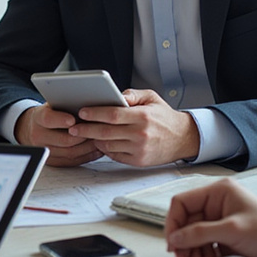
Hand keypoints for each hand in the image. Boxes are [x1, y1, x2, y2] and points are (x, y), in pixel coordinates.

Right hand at [14, 104, 102, 165]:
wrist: (35, 128)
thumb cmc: (51, 113)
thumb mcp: (54, 104)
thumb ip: (66, 103)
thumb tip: (87, 101)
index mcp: (38, 118)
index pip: (48, 119)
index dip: (61, 120)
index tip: (73, 119)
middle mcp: (38, 136)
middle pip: (64, 140)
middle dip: (84, 135)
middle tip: (98, 130)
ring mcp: (45, 150)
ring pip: (70, 153)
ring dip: (88, 147)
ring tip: (101, 139)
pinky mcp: (53, 162)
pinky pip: (72, 161)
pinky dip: (87, 156)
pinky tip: (97, 149)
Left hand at [70, 89, 198, 166]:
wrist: (183, 138)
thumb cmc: (164, 117)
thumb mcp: (152, 98)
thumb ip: (132, 94)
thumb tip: (115, 95)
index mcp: (142, 116)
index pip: (112, 115)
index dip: (94, 113)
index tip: (82, 112)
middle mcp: (140, 134)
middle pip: (105, 132)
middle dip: (86, 129)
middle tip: (74, 127)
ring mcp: (139, 149)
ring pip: (108, 145)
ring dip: (93, 139)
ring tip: (84, 133)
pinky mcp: (138, 161)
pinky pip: (115, 155)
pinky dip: (104, 149)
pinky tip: (99, 142)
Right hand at [164, 178, 256, 256]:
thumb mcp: (232, 230)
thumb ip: (200, 233)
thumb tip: (174, 240)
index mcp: (217, 192)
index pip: (182, 203)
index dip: (173, 222)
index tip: (172, 244)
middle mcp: (215, 203)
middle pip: (186, 221)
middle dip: (183, 242)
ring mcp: (219, 219)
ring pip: (194, 234)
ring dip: (192, 251)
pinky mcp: (223, 234)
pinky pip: (204, 243)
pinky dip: (202, 254)